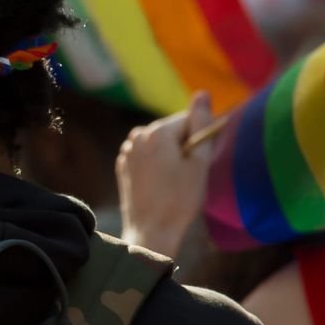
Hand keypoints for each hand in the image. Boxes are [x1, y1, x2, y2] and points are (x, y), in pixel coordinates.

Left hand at [117, 92, 215, 254]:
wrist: (151, 230)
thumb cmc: (180, 198)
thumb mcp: (198, 162)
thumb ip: (201, 125)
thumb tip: (202, 93)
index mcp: (157, 131)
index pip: (189, 120)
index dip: (200, 139)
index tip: (200, 162)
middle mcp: (138, 135)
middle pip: (172, 131)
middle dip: (184, 146)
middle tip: (188, 175)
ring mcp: (127, 150)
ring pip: (159, 144)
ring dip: (170, 155)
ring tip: (174, 181)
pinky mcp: (123, 165)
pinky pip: (146, 156)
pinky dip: (155, 164)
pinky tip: (160, 184)